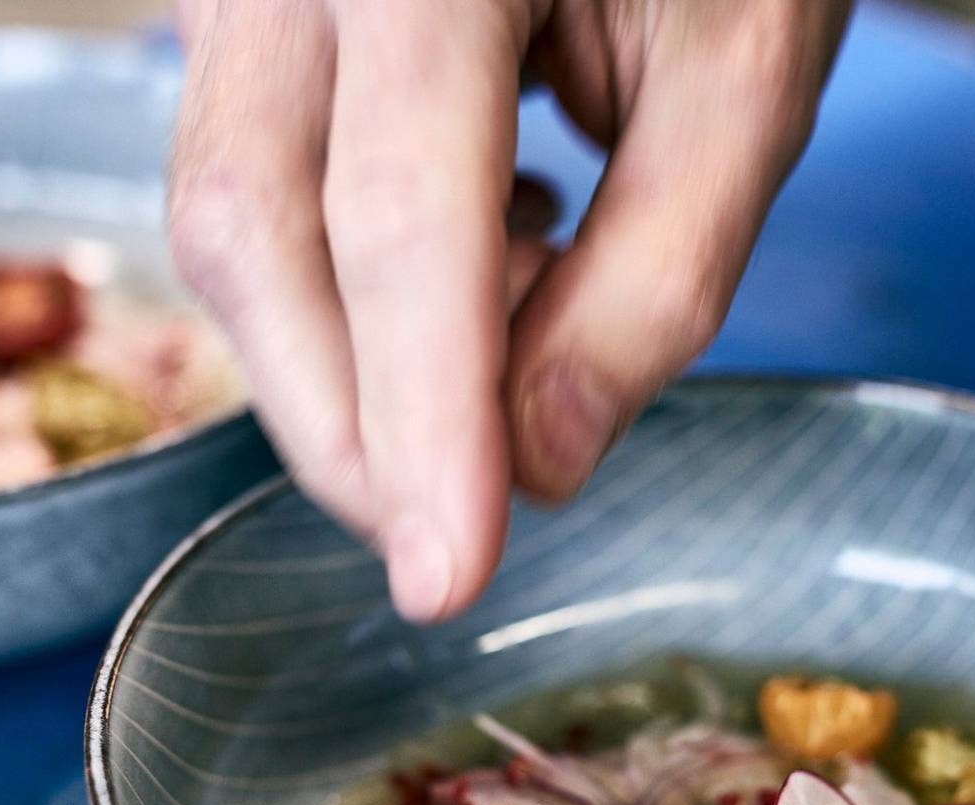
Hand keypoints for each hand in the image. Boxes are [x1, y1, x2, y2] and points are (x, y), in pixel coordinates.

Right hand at [167, 0, 849, 620]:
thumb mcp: (745, 71)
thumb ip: (659, 273)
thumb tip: (540, 458)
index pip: (398, 223)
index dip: (420, 422)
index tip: (449, 578)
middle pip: (252, 232)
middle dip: (348, 421)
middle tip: (459, 530)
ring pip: (229, 215)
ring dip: (344, 356)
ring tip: (508, 348)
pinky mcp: (253, 8)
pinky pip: (252, 174)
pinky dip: (347, 276)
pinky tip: (488, 256)